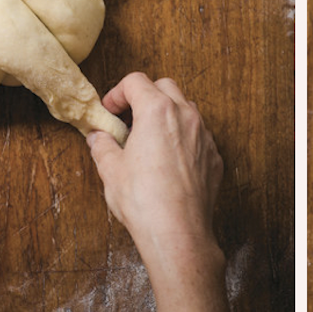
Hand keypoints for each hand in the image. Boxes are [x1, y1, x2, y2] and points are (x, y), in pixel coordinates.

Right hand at [88, 74, 225, 311]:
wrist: (178, 230)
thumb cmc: (144, 200)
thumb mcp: (111, 171)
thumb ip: (102, 146)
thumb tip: (98, 137)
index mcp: (158, 111)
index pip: (136, 81)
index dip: (117, 92)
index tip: (109, 110)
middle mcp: (186, 115)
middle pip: (164, 87)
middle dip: (144, 96)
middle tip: (127, 119)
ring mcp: (204, 135)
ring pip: (185, 109)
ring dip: (166, 116)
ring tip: (147, 140)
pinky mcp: (214, 155)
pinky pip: (197, 136)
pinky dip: (181, 138)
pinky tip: (167, 161)